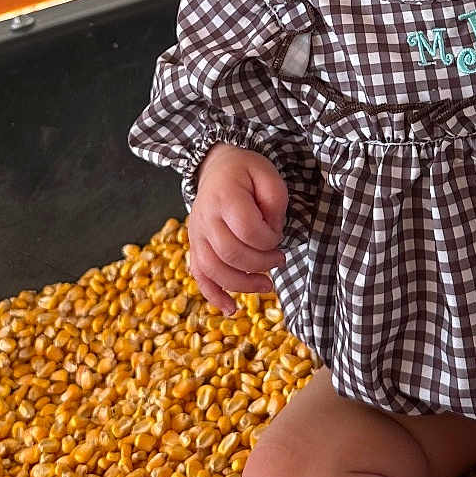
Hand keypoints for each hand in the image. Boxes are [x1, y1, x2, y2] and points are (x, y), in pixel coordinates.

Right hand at [187, 143, 288, 314]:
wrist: (216, 167)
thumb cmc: (246, 172)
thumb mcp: (269, 175)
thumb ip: (275, 202)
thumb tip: (272, 234)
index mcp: (225, 196)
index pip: (248, 229)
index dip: (269, 239)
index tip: (279, 235)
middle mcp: (205, 217)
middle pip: (231, 253)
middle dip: (261, 264)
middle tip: (280, 260)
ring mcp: (196, 234)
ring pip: (213, 270)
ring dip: (242, 284)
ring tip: (266, 286)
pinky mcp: (194, 246)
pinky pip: (199, 275)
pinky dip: (214, 295)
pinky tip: (230, 309)